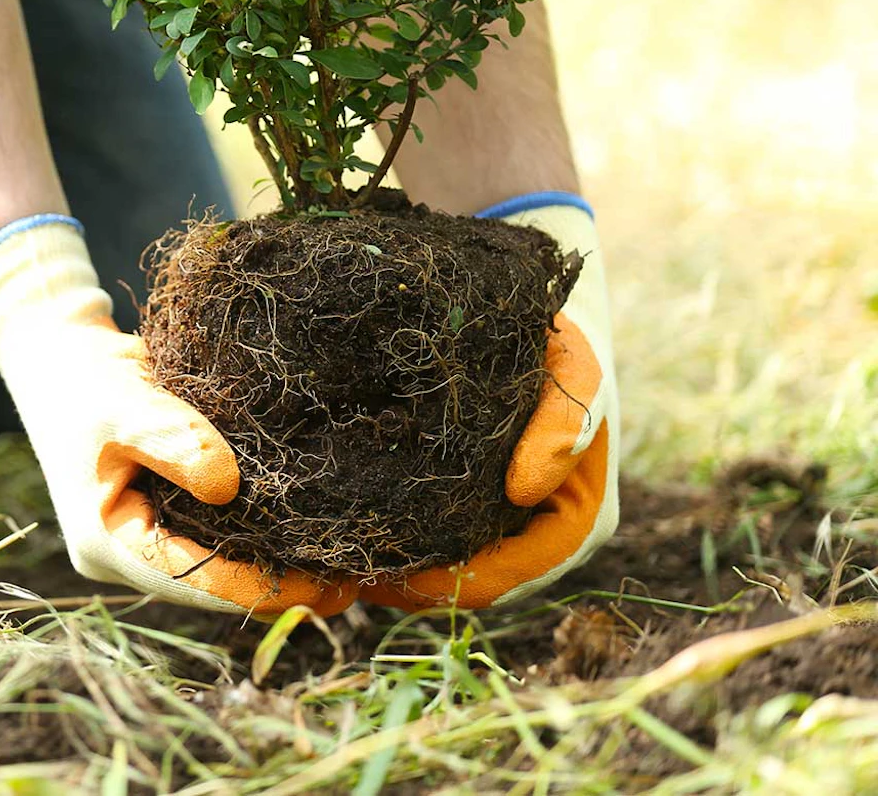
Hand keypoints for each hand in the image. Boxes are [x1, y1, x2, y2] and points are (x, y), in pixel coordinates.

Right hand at [0, 217, 357, 616]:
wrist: (59, 350)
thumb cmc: (84, 375)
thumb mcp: (122, 401)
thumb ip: (172, 439)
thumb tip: (229, 485)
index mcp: (104, 541)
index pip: (190, 578)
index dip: (257, 587)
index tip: (322, 586)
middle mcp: (124, 552)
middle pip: (209, 584)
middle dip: (275, 584)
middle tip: (352, 583)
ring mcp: (144, 534)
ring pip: (216, 564)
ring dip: (273, 564)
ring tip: (345, 565)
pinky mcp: (164, 512)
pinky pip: (216, 536)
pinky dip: (260, 536)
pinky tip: (311, 531)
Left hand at [363, 197, 619, 609]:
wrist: (530, 318)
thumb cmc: (557, 344)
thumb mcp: (573, 366)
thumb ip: (566, 418)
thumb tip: (525, 487)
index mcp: (574, 521)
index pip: (508, 577)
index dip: (450, 586)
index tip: (392, 575)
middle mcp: (536, 535)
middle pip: (466, 585)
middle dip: (407, 583)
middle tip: (341, 569)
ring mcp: (501, 525)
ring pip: (441, 566)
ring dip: (391, 566)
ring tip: (331, 551)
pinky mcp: (465, 503)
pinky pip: (426, 534)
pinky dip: (388, 533)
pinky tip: (339, 518)